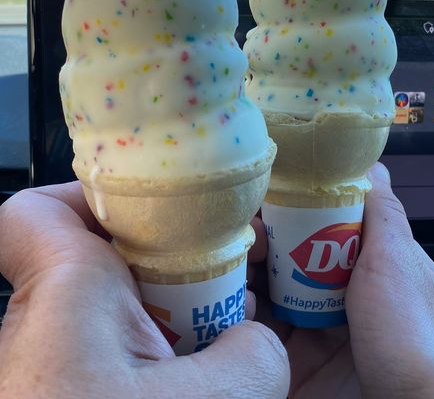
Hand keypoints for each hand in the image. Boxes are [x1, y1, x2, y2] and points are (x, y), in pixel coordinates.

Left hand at [0, 182, 289, 398]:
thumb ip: (252, 357)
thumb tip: (261, 338)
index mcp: (66, 295)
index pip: (34, 212)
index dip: (84, 194)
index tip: (146, 206)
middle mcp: (46, 322)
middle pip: (94, 249)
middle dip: (158, 250)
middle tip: (219, 264)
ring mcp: (54, 361)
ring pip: (109, 301)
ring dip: (167, 305)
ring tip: (225, 321)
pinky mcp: (67, 388)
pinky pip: (112, 347)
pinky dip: (156, 348)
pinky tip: (201, 369)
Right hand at [249, 163, 433, 398]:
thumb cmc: (412, 340)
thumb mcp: (399, 266)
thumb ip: (382, 215)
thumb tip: (373, 165)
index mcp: (372, 270)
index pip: (328, 226)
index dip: (298, 207)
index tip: (270, 192)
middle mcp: (343, 296)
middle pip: (294, 256)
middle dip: (265, 238)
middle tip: (244, 230)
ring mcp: (316, 329)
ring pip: (272, 289)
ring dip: (249, 272)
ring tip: (233, 262)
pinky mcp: (292, 361)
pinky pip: (260, 329)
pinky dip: (246, 311)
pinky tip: (238, 300)